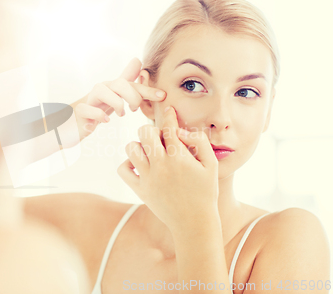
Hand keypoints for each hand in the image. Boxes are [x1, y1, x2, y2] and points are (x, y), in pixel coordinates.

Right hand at [72, 58, 165, 140]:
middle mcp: (101, 89)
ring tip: (121, 114)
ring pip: (102, 91)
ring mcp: (89, 99)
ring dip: (116, 103)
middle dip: (133, 96)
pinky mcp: (80, 111)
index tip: (162, 96)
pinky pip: (88, 109)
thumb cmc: (97, 107)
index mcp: (112, 87)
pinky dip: (98, 115)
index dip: (147, 89)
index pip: (132, 84)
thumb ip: (127, 81)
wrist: (74, 121)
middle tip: (134, 109)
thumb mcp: (114, 94)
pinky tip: (105, 121)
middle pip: (120, 84)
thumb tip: (138, 61)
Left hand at [117, 106, 218, 232]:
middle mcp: (160, 165)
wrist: (194, 223)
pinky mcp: (140, 189)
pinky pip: (123, 169)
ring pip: (131, 148)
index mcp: (179, 157)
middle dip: (151, 129)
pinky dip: (128, 163)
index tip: (169, 111)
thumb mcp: (211, 165)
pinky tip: (140, 165)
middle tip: (160, 138)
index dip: (169, 116)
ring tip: (149, 152)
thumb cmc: (205, 193)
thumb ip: (199, 142)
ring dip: (139, 145)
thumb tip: (181, 131)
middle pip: (144, 132)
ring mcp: (148, 177)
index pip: (168, 127)